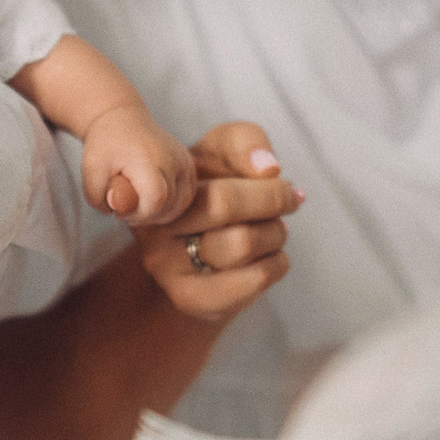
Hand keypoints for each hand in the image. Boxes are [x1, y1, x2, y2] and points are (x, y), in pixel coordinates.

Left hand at [81, 103, 197, 225]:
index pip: (156, 200)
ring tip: (139, 203)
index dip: (139, 215)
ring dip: (160, 213)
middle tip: (127, 206)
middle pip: (170, 206)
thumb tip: (119, 210)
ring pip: (181, 204)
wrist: (121, 119)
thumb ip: (99, 197)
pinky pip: (187, 196)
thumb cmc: (106, 146)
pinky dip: (171, 205)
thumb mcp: (91, 171)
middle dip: (147, 216)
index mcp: (148, 160)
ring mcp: (185, 162)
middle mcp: (173, 160)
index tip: (121, 210)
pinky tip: (152, 199)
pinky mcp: (189, 165)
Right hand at [138, 121, 297, 323]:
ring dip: (275, 233)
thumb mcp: (222, 152)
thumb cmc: (211, 190)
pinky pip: (251, 281)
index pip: (214, 176)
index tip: (277, 178)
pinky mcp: (189, 299)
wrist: (193, 251)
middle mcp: (152, 226)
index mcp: (159, 184)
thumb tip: (267, 167)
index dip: (260, 183)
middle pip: (226, 206)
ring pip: (242, 244)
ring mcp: (166, 268)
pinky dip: (275, 265)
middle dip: (272, 201)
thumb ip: (244, 141)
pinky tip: (268, 257)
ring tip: (273, 229)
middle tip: (287, 199)